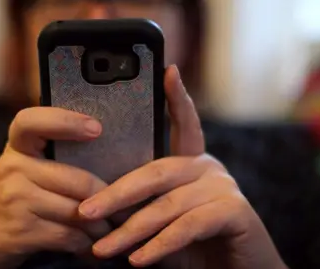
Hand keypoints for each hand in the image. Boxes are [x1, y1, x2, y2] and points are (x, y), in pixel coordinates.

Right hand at [0, 107, 110, 268]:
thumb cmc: (2, 203)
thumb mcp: (16, 172)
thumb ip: (47, 162)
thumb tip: (102, 161)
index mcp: (15, 150)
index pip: (32, 122)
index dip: (65, 120)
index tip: (96, 128)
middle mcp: (13, 169)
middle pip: (76, 178)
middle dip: (108, 197)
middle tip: (126, 206)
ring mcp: (15, 200)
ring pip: (78, 210)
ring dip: (101, 225)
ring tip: (113, 228)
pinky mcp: (20, 231)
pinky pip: (69, 236)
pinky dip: (86, 245)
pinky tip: (91, 247)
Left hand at [78, 65, 287, 268]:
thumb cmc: (195, 246)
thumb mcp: (162, 222)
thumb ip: (139, 208)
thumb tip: (93, 208)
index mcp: (191, 162)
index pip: (183, 124)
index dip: (176, 97)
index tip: (167, 69)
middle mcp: (208, 167)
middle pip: (155, 172)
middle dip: (116, 194)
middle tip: (85, 211)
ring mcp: (224, 187)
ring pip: (167, 205)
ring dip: (131, 231)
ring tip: (103, 249)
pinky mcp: (235, 211)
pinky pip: (188, 226)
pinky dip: (160, 245)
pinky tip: (139, 259)